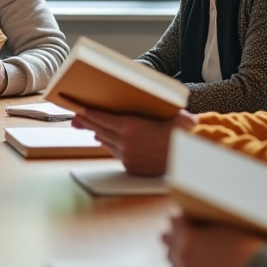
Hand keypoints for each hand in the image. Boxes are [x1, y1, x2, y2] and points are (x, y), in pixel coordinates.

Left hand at [71, 107, 196, 175]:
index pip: (102, 118)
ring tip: (91, 128)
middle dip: (88, 123)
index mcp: (130, 126)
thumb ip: (147, 109)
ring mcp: (128, 156)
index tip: (80, 110)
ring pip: (107, 143)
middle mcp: (125, 142)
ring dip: (98, 134)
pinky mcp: (131, 167)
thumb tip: (140, 99)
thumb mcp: (164, 112)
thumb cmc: (180, 131)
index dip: (89, 114)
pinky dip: (111, 146)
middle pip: (100, 130)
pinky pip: (116, 154)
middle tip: (76, 118)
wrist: (190, 156)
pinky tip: (106, 141)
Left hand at [163, 214, 266, 266]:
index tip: (184, 218)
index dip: (181, 218)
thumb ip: (201, 223)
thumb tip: (193, 221)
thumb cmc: (244, 245)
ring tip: (187, 249)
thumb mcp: (220, 225)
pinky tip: (193, 265)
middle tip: (183, 232)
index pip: (174, 221)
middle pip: (166, 239)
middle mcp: (181, 253)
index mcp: (187, 235)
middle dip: (175, 234)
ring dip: (177, 252)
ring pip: (171, 258)